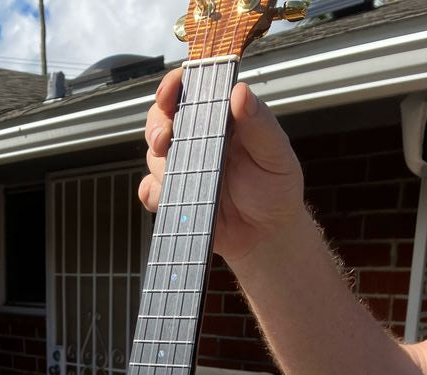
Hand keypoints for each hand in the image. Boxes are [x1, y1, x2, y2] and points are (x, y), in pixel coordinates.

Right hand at [138, 68, 305, 264]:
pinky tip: (168, 199)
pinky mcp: (175, 197)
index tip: (170, 92)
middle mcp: (199, 141)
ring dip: (160, 164)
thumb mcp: (275, 154)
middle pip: (161, 120)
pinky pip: (150, 191)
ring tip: (179, 176)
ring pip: (153, 156)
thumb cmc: (276, 191)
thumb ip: (259, 123)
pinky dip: (153, 194)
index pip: (191, 92)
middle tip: (163, 140)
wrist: (266, 238)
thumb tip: (240, 91)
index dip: (175, 86)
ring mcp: (184, 169)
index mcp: (222, 120)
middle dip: (156, 126)